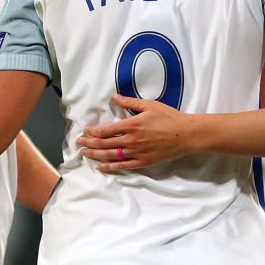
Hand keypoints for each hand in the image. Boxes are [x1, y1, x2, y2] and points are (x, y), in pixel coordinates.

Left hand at [76, 94, 192, 172]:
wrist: (186, 134)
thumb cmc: (169, 117)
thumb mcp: (149, 105)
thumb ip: (129, 102)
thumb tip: (113, 97)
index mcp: (132, 125)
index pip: (105, 130)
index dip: (92, 131)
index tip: (85, 130)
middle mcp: (131, 140)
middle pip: (104, 143)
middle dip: (89, 143)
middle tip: (79, 142)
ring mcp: (136, 153)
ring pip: (110, 156)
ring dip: (95, 155)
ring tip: (84, 153)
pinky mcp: (142, 162)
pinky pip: (122, 166)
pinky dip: (109, 167)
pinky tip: (100, 166)